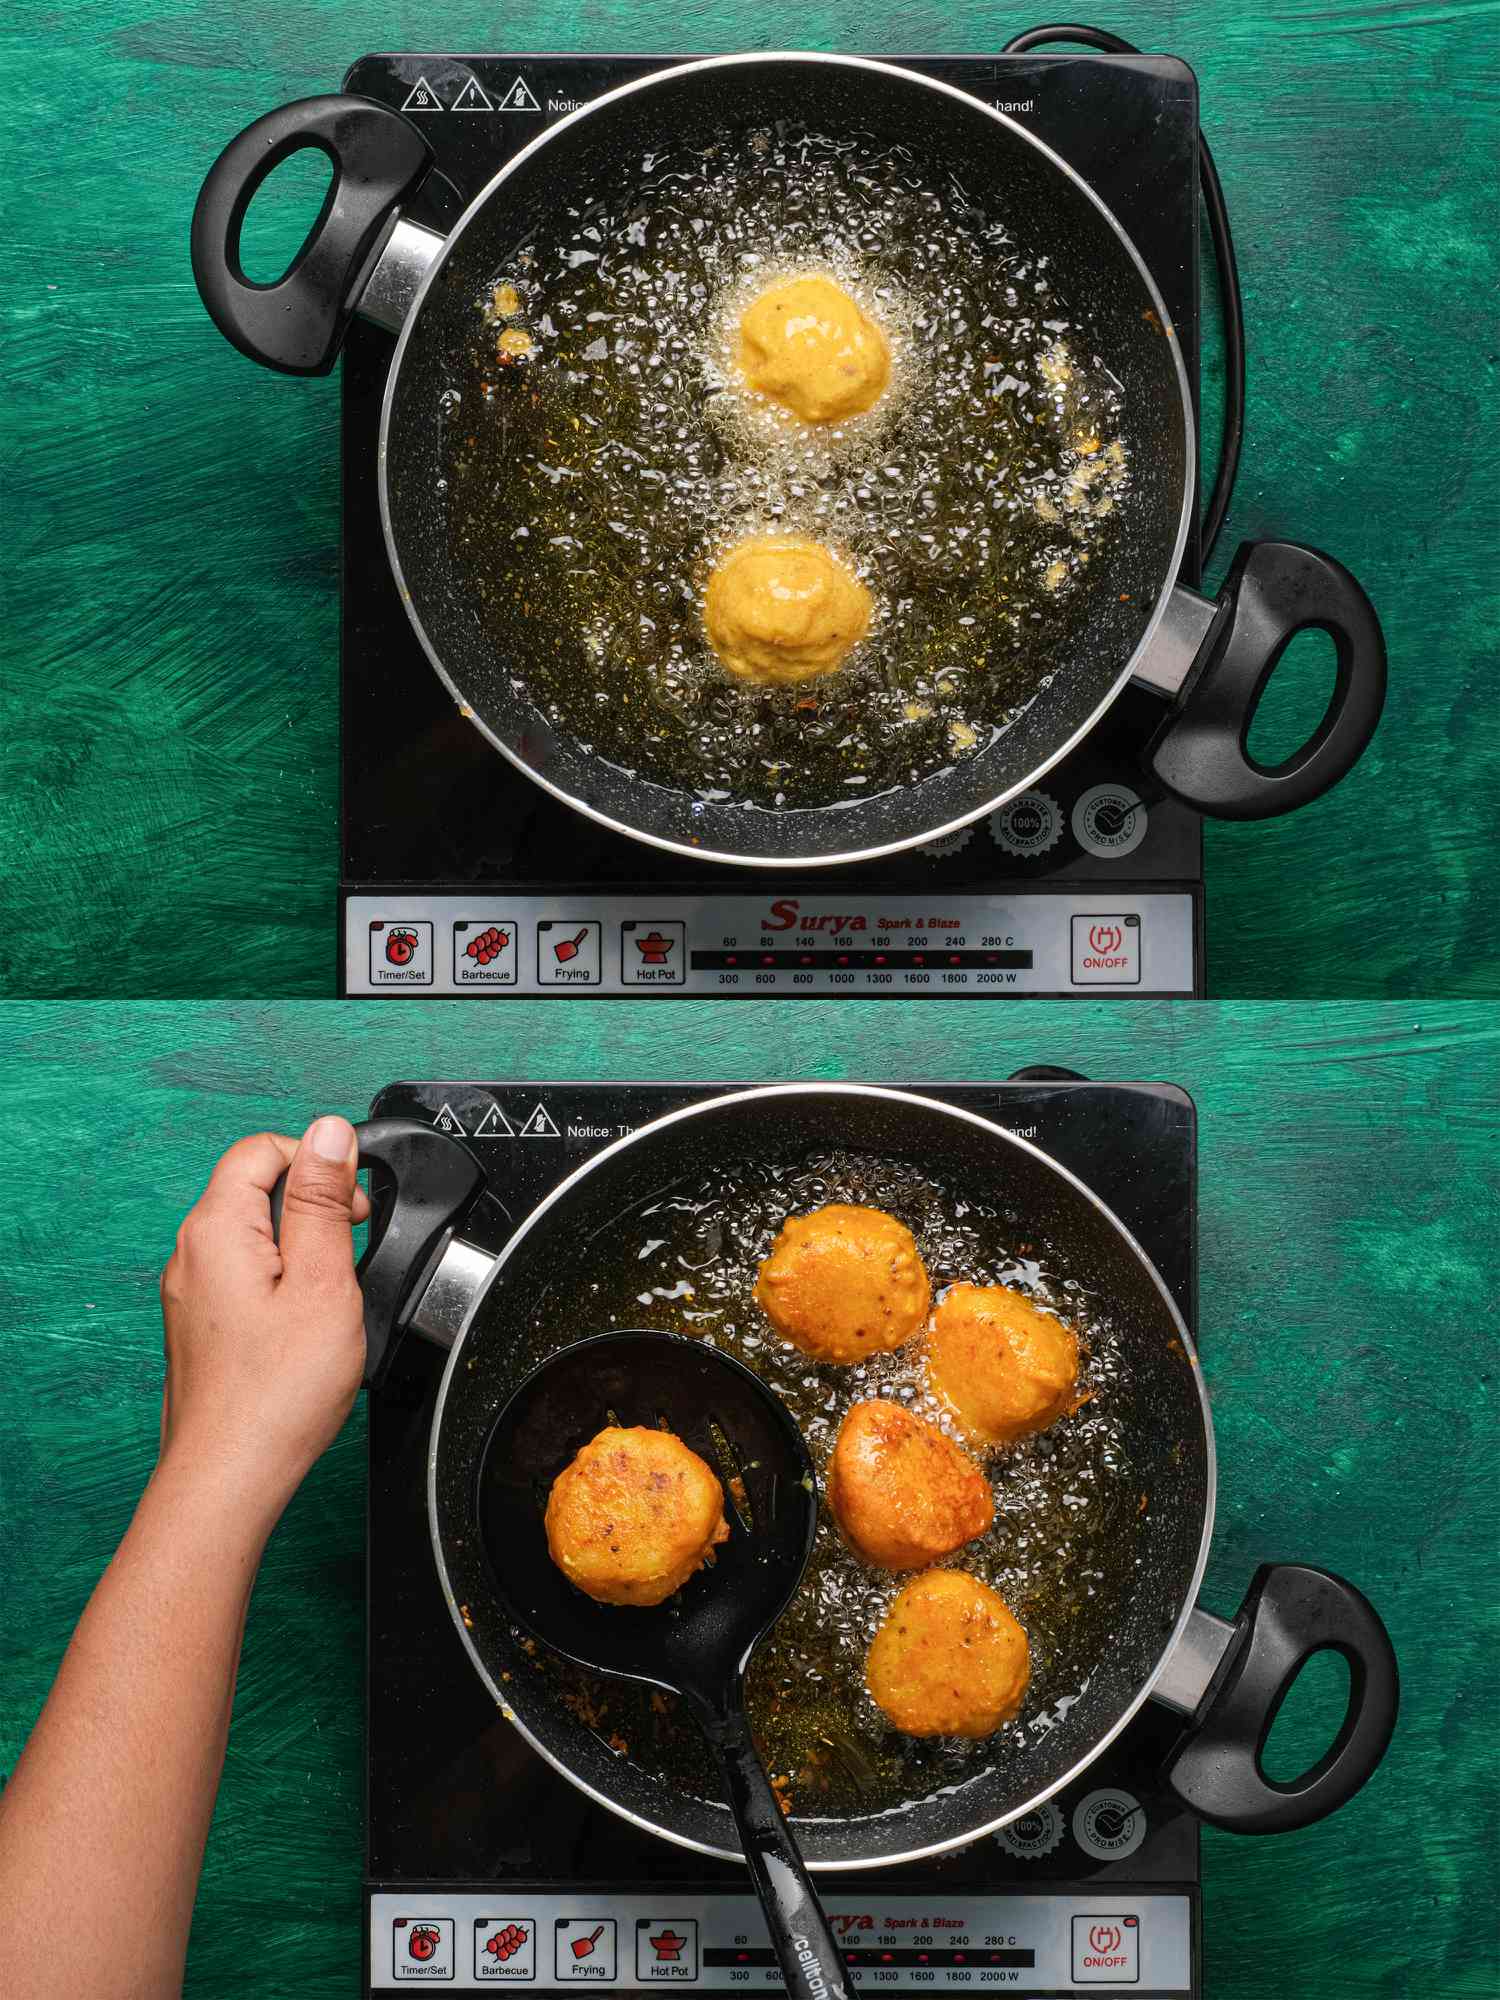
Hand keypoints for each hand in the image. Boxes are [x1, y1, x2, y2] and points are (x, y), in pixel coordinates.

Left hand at [158, 1118, 371, 1515]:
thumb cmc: (276, 1394)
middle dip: (311, 1201)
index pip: (262, 1148)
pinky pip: (241, 1271)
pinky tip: (304, 1320)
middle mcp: (190, 1254)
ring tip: (333, 1290)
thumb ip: (322, 1200)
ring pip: (249, 1231)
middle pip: (253, 1186)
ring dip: (298, 1242)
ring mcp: (189, 1292)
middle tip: (352, 1245)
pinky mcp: (198, 1324)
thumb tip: (329, 1133)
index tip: (354, 1201)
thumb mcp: (323, 1281)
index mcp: (217, 1229)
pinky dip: (279, 1277)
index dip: (317, 1160)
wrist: (230, 1476)